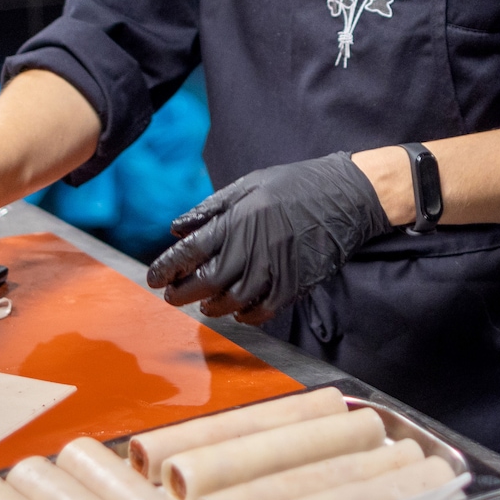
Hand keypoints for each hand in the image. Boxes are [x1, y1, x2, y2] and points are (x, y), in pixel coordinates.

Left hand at [144, 153, 389, 323]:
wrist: (345, 195)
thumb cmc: (295, 185)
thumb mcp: (249, 184)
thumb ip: (210, 208)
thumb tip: (176, 229)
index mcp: (237, 219)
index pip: (190, 250)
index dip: (167, 268)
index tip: (154, 279)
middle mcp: (252, 246)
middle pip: (206, 281)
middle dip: (182, 293)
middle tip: (172, 296)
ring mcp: (274, 268)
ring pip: (232, 300)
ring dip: (213, 307)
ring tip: (205, 305)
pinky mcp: (295, 283)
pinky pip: (263, 309)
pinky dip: (246, 315)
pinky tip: (238, 311)